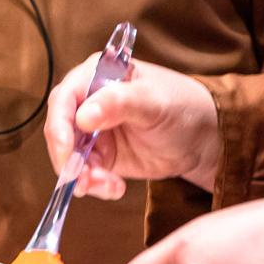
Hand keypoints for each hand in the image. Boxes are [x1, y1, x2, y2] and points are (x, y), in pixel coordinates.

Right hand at [44, 55, 221, 200]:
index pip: (65, 98)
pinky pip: (86, 173)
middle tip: (83, 180)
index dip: (60, 126)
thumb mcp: (154, 102)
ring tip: (109, 186)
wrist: (202, 138)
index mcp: (98, 75)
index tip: (68, 153)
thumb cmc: (181, 107)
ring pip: (71, 157)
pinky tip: (115, 188)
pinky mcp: (101, 156)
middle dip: (69, 158)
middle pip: (61, 130)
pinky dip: (96, 185)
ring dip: (84, 176)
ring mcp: (94, 131)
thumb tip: (83, 115)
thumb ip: (120, 103)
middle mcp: (89, 101)